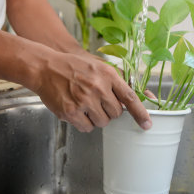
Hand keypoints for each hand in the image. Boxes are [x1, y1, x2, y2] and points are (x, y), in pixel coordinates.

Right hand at [33, 50, 151, 132]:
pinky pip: (87, 127)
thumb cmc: (74, 66)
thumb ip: (118, 82)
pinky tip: (77, 110)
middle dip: (110, 111)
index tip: (147, 124)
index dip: (140, 113)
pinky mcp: (71, 112)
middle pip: (116, 113)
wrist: (46, 67)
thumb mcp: (99, 66)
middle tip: (98, 102)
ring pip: (102, 122)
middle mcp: (98, 88)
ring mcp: (84, 100)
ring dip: (97, 118)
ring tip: (86, 104)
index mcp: (108, 75)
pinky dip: (84, 123)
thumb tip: (142, 96)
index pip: (130, 97)